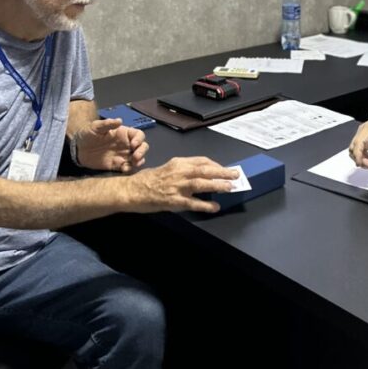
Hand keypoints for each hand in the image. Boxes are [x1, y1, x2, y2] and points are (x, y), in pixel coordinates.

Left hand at [72, 119, 147, 172]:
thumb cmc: (88, 134)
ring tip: (133, 163)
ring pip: (138, 158)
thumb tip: (119, 120)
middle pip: (142, 147)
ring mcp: (123, 155)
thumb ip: (107, 124)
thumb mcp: (95, 127)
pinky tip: (125, 169)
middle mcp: (127, 145)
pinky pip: (128, 168)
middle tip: (135, 157)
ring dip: (139, 161)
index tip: (133, 144)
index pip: (138, 135)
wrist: (78, 149)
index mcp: (124, 134)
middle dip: (142, 151)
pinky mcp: (118, 165)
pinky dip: (129, 169)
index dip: (139, 139)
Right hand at [125, 156, 239, 213]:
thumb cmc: (147, 179)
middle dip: (222, 172)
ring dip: (217, 185)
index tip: (223, 169)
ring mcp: (177, 187)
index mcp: (178, 163)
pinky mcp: (173, 200)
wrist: (131, 190)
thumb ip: (182, 170)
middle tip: (236, 174)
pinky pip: (193, 203)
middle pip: (205, 170)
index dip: (215, 164)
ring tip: (230, 188)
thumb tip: (200, 174)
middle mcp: (179, 172)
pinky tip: (214, 207)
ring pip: (201, 184)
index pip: (201, 161)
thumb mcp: (166, 168)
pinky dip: (205, 205)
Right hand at [349, 106, 367, 168]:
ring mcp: (362, 135)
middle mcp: (363, 131)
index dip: (358, 154)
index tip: (362, 163)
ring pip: (355, 151)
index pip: (358, 142)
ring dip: (363, 160)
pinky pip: (359, 150)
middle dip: (361, 160)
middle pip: (354, 148)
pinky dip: (364, 157)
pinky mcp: (363, 139)